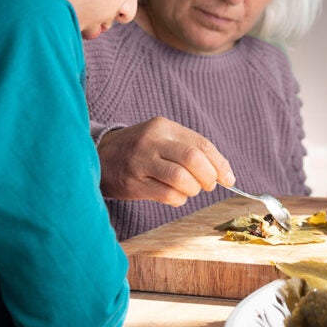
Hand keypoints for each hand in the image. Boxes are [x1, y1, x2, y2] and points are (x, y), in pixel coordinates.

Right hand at [96, 117, 234, 205]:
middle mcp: (151, 141)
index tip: (228, 177)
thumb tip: (224, 172)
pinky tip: (176, 196)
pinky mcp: (134, 184)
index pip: (201, 144)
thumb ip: (190, 149)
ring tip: (191, 189)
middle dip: (209, 176)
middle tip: (209, 185)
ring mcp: (141, 162)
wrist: (98, 155)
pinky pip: (168, 195)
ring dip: (194, 189)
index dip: (220, 163)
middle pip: (193, 159)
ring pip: (181, 178)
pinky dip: (179, 199)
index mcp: (163, 127)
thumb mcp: (161, 138)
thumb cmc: (139, 149)